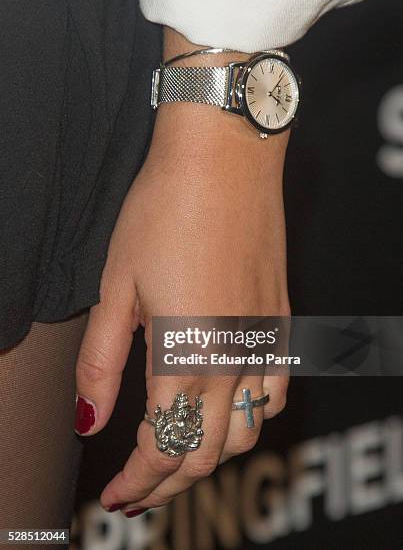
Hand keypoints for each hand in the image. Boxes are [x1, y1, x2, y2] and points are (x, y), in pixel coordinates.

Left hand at [74, 30, 289, 514]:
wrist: (224, 159)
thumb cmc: (164, 213)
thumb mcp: (115, 289)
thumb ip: (101, 363)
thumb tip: (89, 419)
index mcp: (185, 356)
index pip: (162, 449)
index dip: (136, 483)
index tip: (114, 493)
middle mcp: (234, 360)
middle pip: (205, 454)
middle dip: (168, 483)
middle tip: (138, 489)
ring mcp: (264, 341)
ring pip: (246, 433)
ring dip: (211, 455)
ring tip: (179, 452)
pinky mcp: (281, 320)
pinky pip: (277, 391)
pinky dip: (251, 417)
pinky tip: (230, 406)